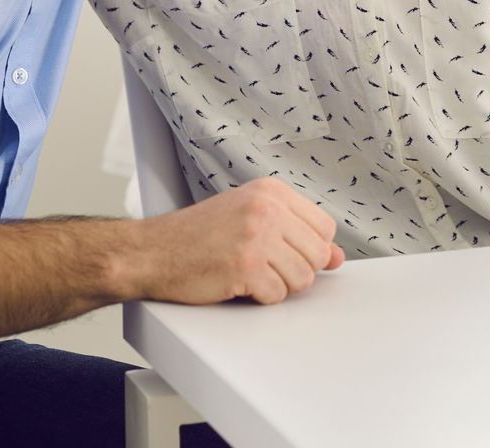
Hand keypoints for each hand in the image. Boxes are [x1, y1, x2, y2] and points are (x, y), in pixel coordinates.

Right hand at [128, 177, 344, 304]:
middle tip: (266, 269)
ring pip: (302, 278)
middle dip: (297, 270)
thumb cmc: (198, 236)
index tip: (289, 254)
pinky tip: (239, 285)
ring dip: (279, 286)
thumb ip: (295, 232)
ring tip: (252, 276)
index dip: (312, 249)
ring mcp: (257, 237)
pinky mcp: (244, 267)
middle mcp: (268, 209)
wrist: (152, 251)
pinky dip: (261, 298)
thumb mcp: (250, 219)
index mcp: (272, 191)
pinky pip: (277, 295)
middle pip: (317, 254)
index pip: (324, 226)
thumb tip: (337, 257)